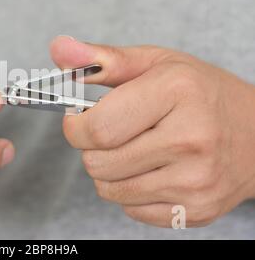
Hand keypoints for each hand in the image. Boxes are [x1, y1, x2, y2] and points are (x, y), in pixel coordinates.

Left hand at [51, 36, 254, 226]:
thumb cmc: (201, 94)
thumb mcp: (155, 63)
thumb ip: (101, 59)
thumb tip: (58, 50)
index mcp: (178, 92)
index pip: (98, 127)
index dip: (75, 127)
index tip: (79, 120)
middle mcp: (191, 140)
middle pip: (98, 163)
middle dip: (91, 148)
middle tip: (113, 132)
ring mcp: (196, 181)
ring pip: (109, 190)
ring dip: (109, 170)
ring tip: (134, 149)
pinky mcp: (196, 211)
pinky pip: (130, 210)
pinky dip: (129, 191)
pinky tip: (151, 170)